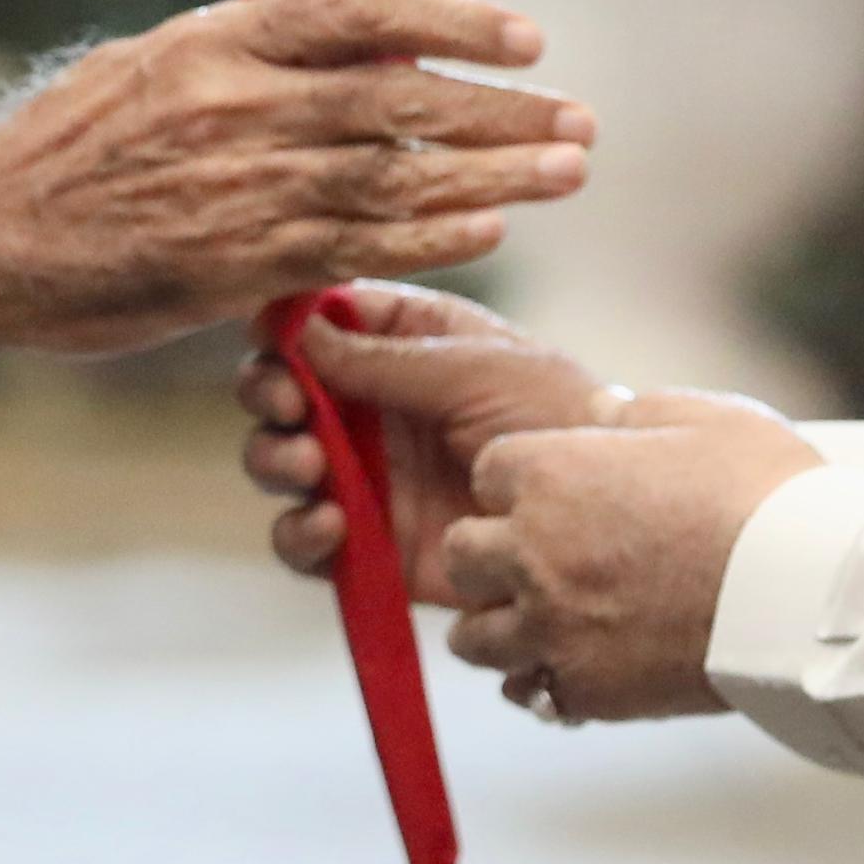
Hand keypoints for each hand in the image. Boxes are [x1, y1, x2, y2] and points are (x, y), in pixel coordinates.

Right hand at [0, 0, 591, 358]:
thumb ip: (250, 52)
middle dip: (501, 109)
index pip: (359, 11)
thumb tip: (352, 40)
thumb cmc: (69, 143)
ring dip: (491, 177)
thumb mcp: (153, 61)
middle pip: (400, 99)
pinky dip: (427, 238)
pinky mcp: (230, 263)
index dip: (451, 19)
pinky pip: (350, 248)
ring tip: (566, 175)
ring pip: (392, 176)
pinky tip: (487, 232)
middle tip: (578, 120)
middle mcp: (238, 103)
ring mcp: (238, 184)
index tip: (525, 36)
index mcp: (218, 38)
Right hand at [237, 285, 620, 602]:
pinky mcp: (371, 543)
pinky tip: (330, 525)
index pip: (318, 321)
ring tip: (308, 466)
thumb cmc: (551, 410)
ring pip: (279, 462)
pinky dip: (300, 534)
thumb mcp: (471, 366)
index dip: (283, 326)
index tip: (271, 338)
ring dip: (274, 459)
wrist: (595, 508)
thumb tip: (298, 330)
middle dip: (268, 393)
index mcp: (400, 341)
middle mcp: (372, 405)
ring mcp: (367, 474)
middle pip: (282, 390)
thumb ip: (382, 356)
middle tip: (289, 407)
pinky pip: (306, 540)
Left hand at [441, 394, 826, 725]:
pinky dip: (542, 677)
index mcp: (554, 474)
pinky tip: (578, 660)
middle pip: (462, 553)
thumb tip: (600, 411)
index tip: (557, 486)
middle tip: (538, 552)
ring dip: (503, 621)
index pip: (488, 470)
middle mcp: (536, 552)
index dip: (521, 477)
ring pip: (474, 636)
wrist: (810, 591)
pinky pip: (527, 690)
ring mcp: (554, 628)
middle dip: (491, 551)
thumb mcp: (701, 417)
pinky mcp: (586, 689)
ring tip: (547, 614)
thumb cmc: (763, 491)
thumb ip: (632, 414)